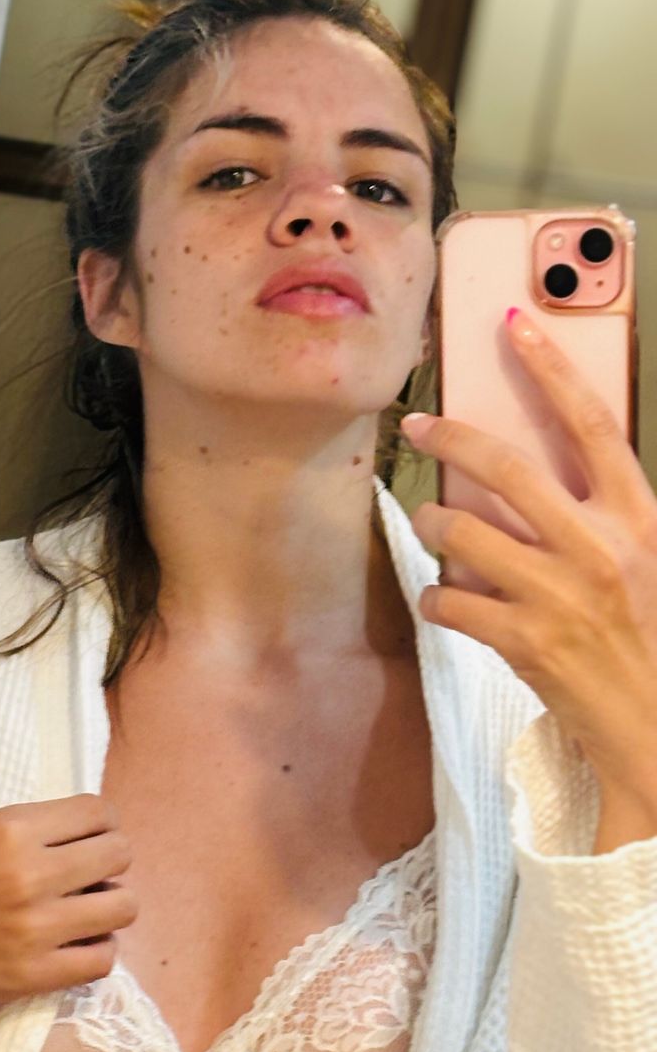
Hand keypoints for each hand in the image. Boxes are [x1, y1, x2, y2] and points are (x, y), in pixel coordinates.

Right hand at [0, 794, 137, 1037]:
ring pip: (122, 907)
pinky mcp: (32, 977)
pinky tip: (71, 947)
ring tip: (82, 912)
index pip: (97, 811)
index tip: (89, 835)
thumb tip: (79, 841)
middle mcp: (29, 874)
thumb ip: (21, 838)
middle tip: (88, 874)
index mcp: (8, 829)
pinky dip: (94, 951)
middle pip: (119, 854)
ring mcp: (35, 929)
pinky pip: (102, 960)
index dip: (100, 822)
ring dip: (108, 907)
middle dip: (109, 861)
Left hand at [400, 306, 656, 806]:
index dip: (551, 368)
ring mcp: (561, 595)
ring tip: (436, 525)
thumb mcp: (643, 560)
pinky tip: (447, 601)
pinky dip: (436, 597)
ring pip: (464, 532)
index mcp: (639, 518)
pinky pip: (450, 600)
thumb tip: (528, 470)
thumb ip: (599, 513)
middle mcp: (601, 547)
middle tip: (418, 424)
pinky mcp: (525, 641)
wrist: (653, 727)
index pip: (594, 424)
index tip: (515, 324)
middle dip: (452, 436)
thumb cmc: (644, 637)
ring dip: (435, 523)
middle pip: (508, 468)